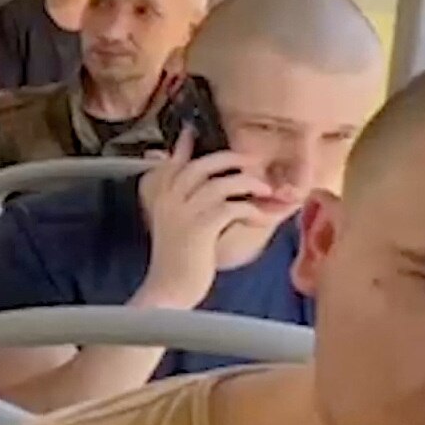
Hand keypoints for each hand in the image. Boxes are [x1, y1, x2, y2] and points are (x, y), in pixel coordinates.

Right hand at [136, 134, 264, 309]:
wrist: (168, 292)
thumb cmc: (175, 263)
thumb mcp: (173, 228)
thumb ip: (181, 205)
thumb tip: (199, 193)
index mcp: (159, 198)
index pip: (172, 163)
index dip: (184, 147)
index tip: (192, 132)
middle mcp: (169, 200)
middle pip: (202, 165)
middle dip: (231, 160)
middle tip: (252, 163)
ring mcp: (184, 212)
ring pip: (222, 183)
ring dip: (249, 185)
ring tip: (265, 191)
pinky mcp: (201, 227)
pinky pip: (233, 207)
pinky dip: (251, 210)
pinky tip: (260, 218)